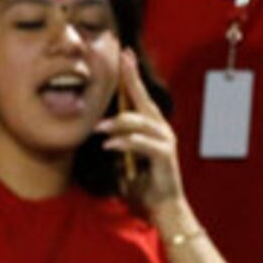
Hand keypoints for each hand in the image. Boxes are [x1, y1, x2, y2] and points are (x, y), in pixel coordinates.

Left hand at [99, 49, 188, 220]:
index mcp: (150, 128)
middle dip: (132, 79)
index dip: (132, 75)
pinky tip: (110, 145)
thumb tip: (99, 127)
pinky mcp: (165, 158)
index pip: (140, 97)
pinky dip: (126, 143)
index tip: (124, 55)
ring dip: (118, 124)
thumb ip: (117, 141)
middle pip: (145, 100)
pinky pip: (144, 145)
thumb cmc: (141, 183)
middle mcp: (161, 130)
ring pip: (141, 123)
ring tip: (97, 129)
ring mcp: (165, 142)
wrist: (160, 207)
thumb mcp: (123, 158)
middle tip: (121, 60)